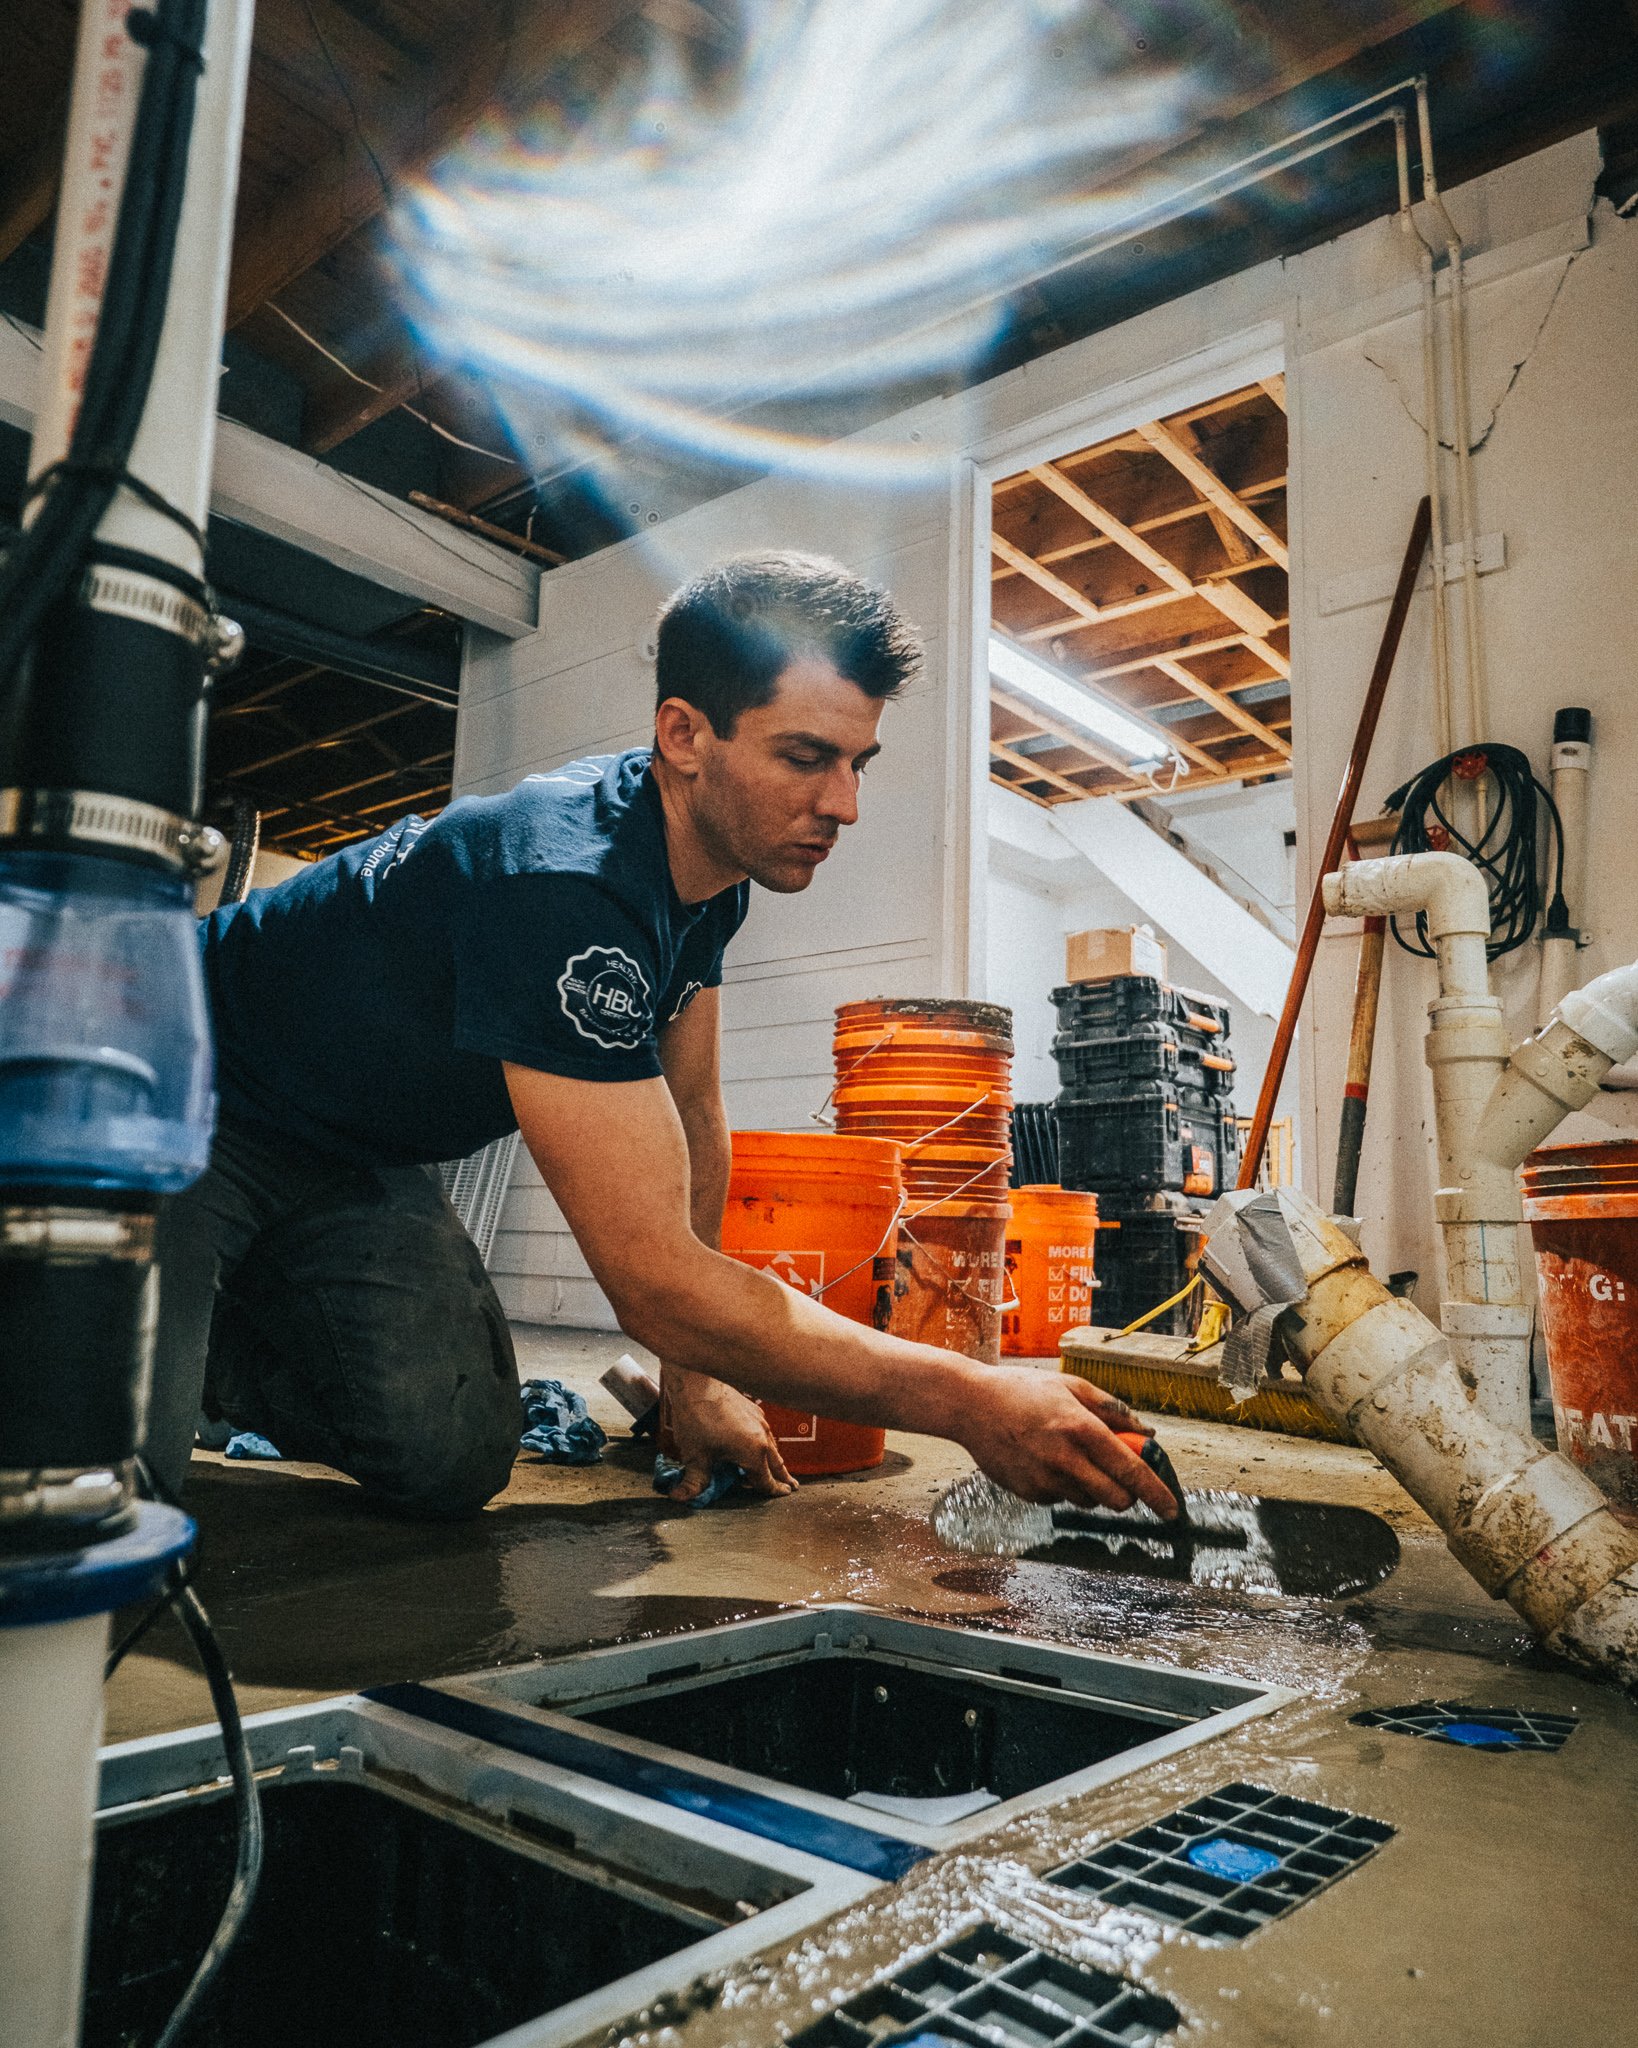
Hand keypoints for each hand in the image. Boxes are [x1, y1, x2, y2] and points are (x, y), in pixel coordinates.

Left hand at [662, 1365, 796, 1501]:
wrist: (697, 1382)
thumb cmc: (697, 1418)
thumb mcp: (694, 1456)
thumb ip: (693, 1482)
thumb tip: (680, 1498)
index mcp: (753, 1454)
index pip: (766, 1481)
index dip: (774, 1492)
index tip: (784, 1496)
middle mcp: (763, 1438)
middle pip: (777, 1464)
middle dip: (782, 1477)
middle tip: (792, 1486)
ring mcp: (760, 1421)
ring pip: (773, 1446)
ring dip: (775, 1459)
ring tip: (779, 1467)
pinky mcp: (754, 1409)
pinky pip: (765, 1432)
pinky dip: (766, 1442)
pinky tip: (759, 1442)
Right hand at [956, 1370, 1177, 1516]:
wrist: (970, 1405)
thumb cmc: (1022, 1390)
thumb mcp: (1071, 1386)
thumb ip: (1113, 1410)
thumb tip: (1147, 1433)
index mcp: (1081, 1428)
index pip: (1131, 1471)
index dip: (1157, 1494)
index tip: (1172, 1510)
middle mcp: (1065, 1458)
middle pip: (1116, 1500)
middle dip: (1127, 1495)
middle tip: (1122, 1479)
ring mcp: (1045, 1480)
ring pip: (1089, 1501)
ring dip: (1093, 1488)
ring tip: (1070, 1456)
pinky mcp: (1028, 1493)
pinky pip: (1060, 1498)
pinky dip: (1063, 1486)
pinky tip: (1043, 1459)